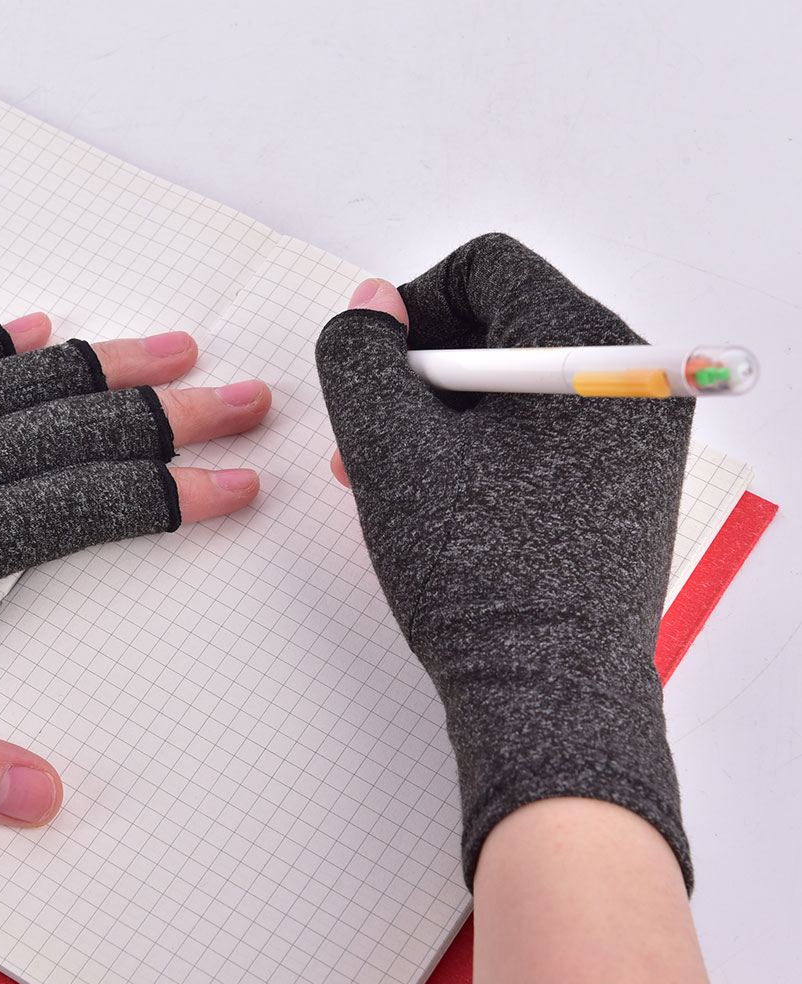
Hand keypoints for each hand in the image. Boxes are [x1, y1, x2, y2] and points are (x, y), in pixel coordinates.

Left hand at [0, 312, 270, 824]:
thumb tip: (44, 798)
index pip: (94, 507)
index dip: (177, 494)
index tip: (243, 483)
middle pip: (85, 430)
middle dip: (179, 417)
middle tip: (253, 399)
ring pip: (27, 384)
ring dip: (111, 365)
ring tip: (178, 348)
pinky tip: (33, 327)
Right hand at [316, 234, 694, 890]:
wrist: (549, 701)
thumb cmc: (476, 577)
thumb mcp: (389, 451)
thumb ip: (361, 356)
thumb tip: (371, 302)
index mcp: (589, 347)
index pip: (488, 267)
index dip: (414, 303)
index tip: (377, 367)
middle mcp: (631, 379)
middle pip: (505, 323)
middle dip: (424, 368)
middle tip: (374, 429)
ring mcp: (637, 435)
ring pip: (517, 385)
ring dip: (444, 414)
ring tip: (386, 472)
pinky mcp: (627, 482)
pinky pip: (542, 431)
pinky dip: (482, 446)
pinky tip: (435, 496)